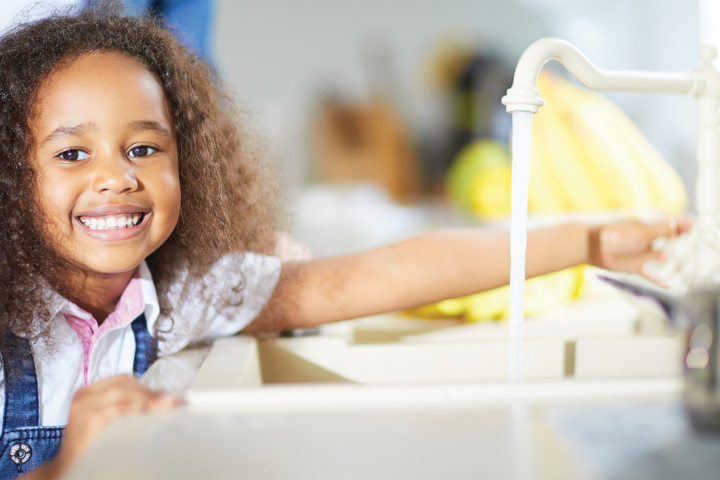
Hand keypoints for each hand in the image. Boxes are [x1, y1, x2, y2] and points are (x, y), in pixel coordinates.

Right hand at [53, 375, 181, 475]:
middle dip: (151, 393)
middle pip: (124, 385)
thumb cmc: (93, 444)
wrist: (69, 468)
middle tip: (173, 402)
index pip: (124, 380)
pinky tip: (142, 413)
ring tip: (165, 407)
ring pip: (119, 394)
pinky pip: (110, 411)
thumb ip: (130, 407)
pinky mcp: (84, 423)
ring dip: (146, 399)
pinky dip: (128, 410)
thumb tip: (165, 401)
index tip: (171, 397)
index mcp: (91, 392)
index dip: (149, 387)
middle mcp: (85, 396)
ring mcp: (83, 408)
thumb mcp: (111, 420)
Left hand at [589, 217, 692, 280]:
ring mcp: (643, 252)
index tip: (703, 229)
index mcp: (652, 225)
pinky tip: (669, 285)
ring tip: (691, 267)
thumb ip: (665, 229)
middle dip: (686, 245)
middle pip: (673, 241)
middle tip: (702, 250)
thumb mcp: (644, 231)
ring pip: (664, 258)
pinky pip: (651, 274)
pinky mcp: (635, 265)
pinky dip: (660, 279)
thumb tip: (685, 224)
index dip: (689, 226)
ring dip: (675, 262)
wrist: (593, 246)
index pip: (676, 223)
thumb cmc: (616, 234)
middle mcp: (650, 238)